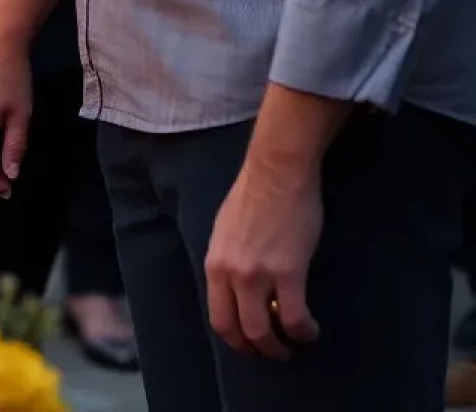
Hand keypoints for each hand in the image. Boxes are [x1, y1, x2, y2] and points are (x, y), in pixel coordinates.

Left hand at [205, 156, 322, 359]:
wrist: (275, 172)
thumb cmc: (254, 194)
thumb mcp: (226, 231)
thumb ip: (229, 260)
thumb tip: (237, 286)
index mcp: (214, 262)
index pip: (217, 315)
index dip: (234, 338)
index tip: (249, 344)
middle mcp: (230, 272)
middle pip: (237, 329)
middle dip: (255, 350)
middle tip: (273, 353)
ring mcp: (256, 274)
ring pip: (263, 331)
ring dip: (279, 347)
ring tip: (293, 346)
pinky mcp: (287, 272)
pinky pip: (293, 318)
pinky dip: (303, 332)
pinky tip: (310, 330)